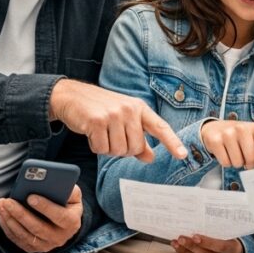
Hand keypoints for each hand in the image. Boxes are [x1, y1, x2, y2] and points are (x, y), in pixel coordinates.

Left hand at [0, 185, 82, 252]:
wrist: (64, 222)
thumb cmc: (67, 203)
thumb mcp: (73, 194)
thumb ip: (66, 188)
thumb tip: (51, 182)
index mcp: (72, 223)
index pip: (59, 216)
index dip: (45, 207)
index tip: (30, 197)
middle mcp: (59, 238)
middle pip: (37, 227)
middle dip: (21, 214)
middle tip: (8, 201)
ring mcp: (46, 245)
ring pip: (25, 235)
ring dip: (10, 219)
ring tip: (1, 204)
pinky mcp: (33, 248)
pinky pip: (17, 239)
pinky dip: (7, 226)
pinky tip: (2, 213)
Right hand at [48, 78, 187, 162]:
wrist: (71, 96)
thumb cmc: (99, 109)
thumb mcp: (123, 119)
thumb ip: (138, 138)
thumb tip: (150, 157)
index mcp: (139, 108)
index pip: (160, 126)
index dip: (172, 142)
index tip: (182, 155)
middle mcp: (129, 109)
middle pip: (135, 148)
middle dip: (122, 149)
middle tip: (111, 136)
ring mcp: (113, 114)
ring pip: (118, 151)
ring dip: (107, 148)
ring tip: (100, 132)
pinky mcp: (97, 121)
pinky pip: (102, 149)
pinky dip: (95, 146)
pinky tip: (91, 133)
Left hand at [172, 235, 243, 252]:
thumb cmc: (230, 244)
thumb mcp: (229, 236)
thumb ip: (216, 233)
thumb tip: (195, 226)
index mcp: (234, 250)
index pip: (220, 247)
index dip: (206, 242)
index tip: (194, 236)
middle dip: (191, 247)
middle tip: (181, 239)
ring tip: (177, 245)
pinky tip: (182, 252)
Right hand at [200, 120, 253, 168]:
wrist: (214, 128)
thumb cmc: (237, 137)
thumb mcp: (252, 141)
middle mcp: (241, 128)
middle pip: (251, 157)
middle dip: (249, 164)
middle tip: (245, 158)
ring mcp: (227, 134)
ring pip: (237, 162)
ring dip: (236, 163)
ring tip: (234, 153)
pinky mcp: (215, 141)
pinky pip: (225, 163)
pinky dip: (226, 162)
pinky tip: (225, 153)